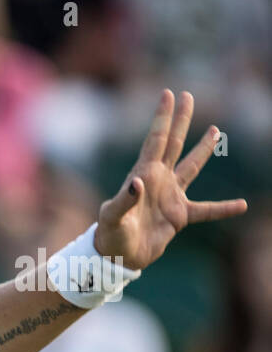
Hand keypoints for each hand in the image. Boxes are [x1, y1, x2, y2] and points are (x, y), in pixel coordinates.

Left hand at [95, 89, 246, 269]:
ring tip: (215, 130)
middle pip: (174, 143)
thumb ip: (124, 200)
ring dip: (203, 149)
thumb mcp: (112, 217)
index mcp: (143, 175)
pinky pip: (207, 211)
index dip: (162, 118)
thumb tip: (138, 182)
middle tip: (188, 96)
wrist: (118, 257)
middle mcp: (159, 180)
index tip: (169, 94)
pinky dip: (223, 209)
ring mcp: (171, 196)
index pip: (156, 140)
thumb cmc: (109, 234)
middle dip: (181, 120)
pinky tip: (241, 205)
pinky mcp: (179, 216)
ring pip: (192, 167)